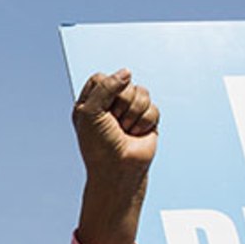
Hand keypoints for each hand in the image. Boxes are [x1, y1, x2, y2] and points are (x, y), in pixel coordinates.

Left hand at [72, 70, 156, 243]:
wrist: (118, 171)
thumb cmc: (99, 146)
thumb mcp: (91, 112)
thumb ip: (105, 86)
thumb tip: (126, 72)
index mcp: (91, 102)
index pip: (101, 78)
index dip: (105, 90)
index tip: (100, 110)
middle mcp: (111, 104)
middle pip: (124, 83)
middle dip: (121, 104)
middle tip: (115, 123)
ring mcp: (130, 111)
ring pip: (141, 93)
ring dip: (133, 114)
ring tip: (125, 130)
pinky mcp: (148, 120)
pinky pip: (153, 108)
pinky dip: (145, 123)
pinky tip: (136, 135)